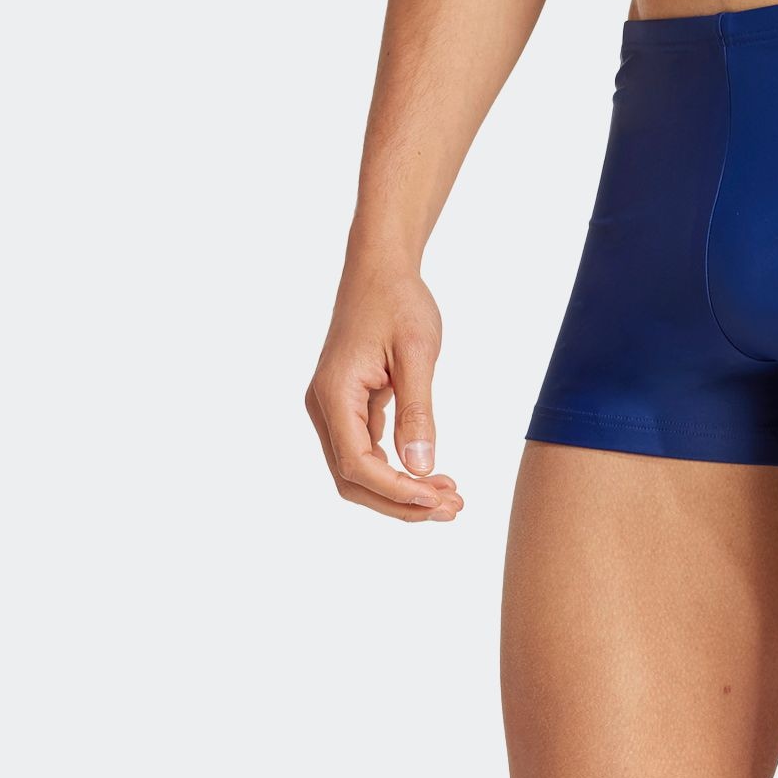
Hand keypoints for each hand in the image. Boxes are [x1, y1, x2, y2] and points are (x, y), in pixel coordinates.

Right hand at [304, 265, 463, 523]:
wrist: (380, 268)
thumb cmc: (398, 301)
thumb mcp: (418, 354)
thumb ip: (418, 412)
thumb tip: (421, 468)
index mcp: (334, 393)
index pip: (358, 464)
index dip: (397, 491)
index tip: (439, 498)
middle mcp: (324, 406)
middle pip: (353, 480)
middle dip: (401, 503)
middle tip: (453, 509)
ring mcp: (332, 409)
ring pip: (358, 473)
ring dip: (401, 494)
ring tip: (449, 498)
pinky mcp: (348, 408)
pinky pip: (366, 454)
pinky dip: (397, 473)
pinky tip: (433, 477)